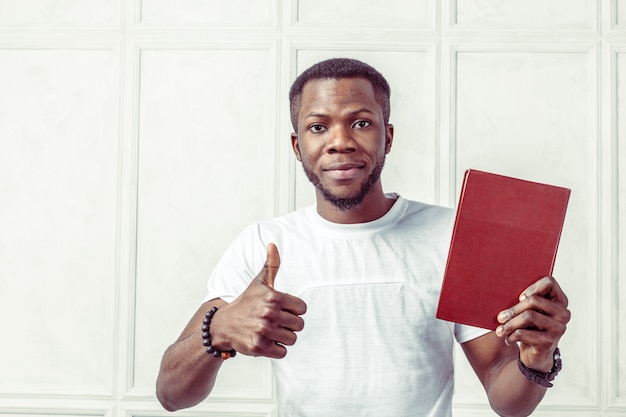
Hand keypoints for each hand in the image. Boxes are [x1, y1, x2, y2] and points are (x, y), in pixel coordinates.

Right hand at [210, 243, 306, 358]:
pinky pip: (282, 352)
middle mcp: (269, 313)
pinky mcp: (259, 347)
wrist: (224, 325)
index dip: (293, 310)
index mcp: (273, 297)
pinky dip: (276, 349)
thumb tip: (273, 245)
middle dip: (289, 325)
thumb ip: (271, 265)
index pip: (302, 309)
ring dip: (282, 338)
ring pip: (292, 339)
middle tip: (274, 322)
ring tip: (269, 331)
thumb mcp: (259, 283)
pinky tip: (265, 341)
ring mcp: (263, 331)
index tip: (281, 310)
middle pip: (299, 325)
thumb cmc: (246, 302)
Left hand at [495, 276, 570, 370]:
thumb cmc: (531, 328)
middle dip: (513, 309)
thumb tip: (502, 290)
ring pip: (527, 316)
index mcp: (560, 301)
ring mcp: (558, 329)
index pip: (549, 283)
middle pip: (533, 300)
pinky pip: (523, 333)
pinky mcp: (549, 342)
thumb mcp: (531, 312)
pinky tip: (508, 339)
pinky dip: (511, 336)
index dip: (533, 287)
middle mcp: (563, 314)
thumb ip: (527, 300)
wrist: (536, 355)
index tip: (519, 297)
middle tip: (500, 317)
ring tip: (500, 330)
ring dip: (509, 324)